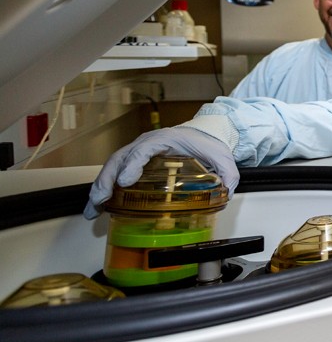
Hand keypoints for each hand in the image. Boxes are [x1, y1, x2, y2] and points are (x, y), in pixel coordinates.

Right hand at [85, 127, 238, 218]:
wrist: (202, 133)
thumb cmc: (207, 143)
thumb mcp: (222, 156)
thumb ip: (228, 173)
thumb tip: (227, 192)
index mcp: (165, 139)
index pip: (143, 150)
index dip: (133, 165)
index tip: (124, 181)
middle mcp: (146, 143)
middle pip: (120, 158)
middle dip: (107, 179)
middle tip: (100, 199)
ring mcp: (137, 151)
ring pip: (112, 166)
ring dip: (100, 187)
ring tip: (92, 208)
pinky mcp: (134, 161)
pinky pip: (115, 172)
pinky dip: (105, 188)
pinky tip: (98, 207)